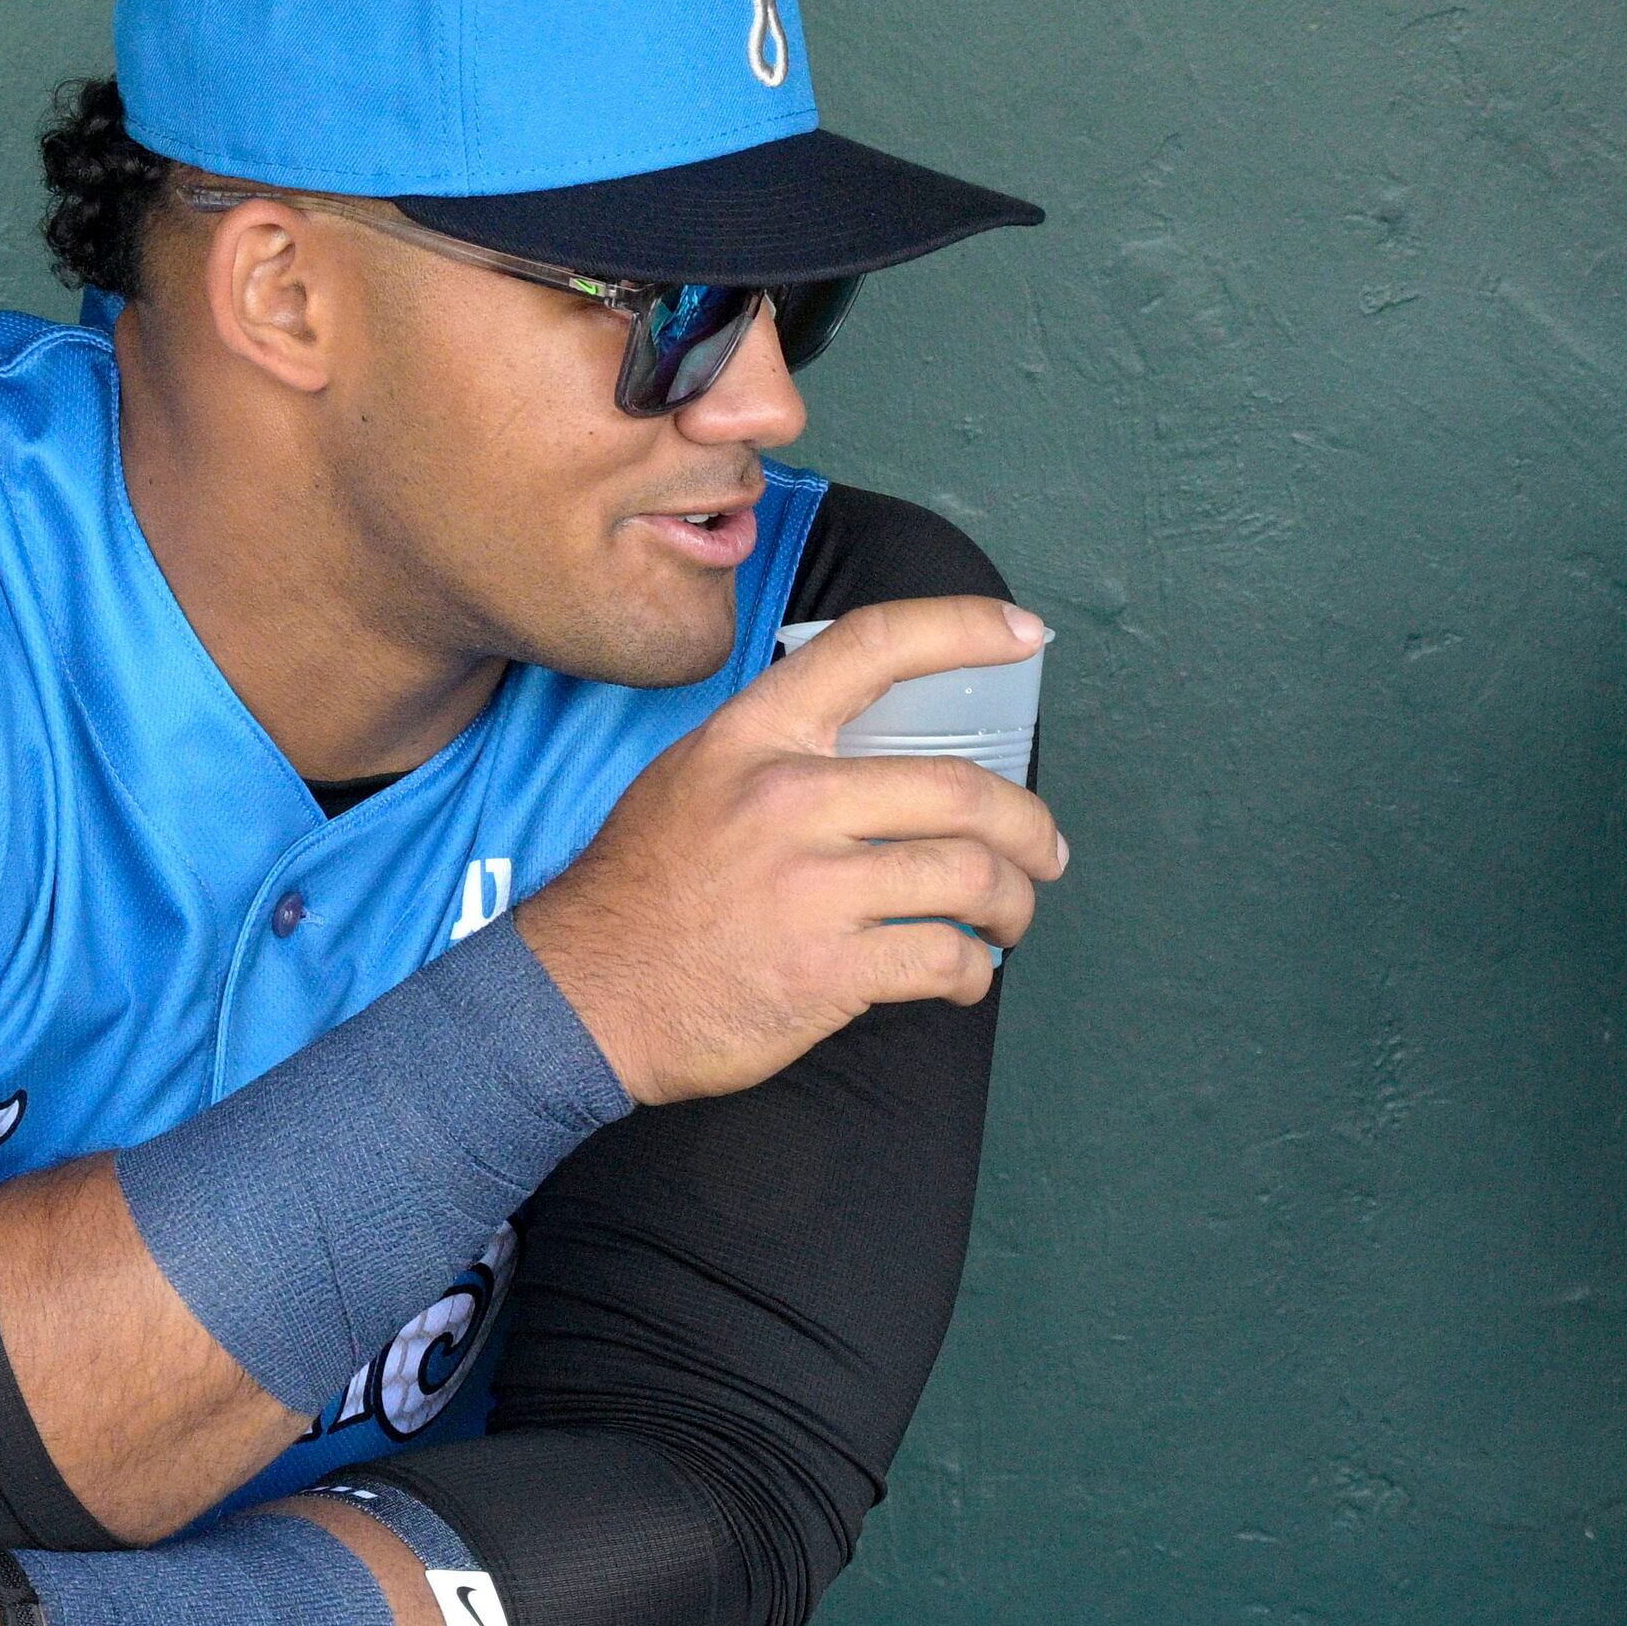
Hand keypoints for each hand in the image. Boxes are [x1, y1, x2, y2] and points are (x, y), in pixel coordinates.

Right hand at [514, 594, 1068, 1103]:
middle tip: (1044, 853)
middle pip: (961, 791)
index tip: (1025, 635)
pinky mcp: (827, 970)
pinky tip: (965, 976)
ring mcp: (811, 886)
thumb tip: (871, 756)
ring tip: (1010, 920)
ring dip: (1013, 904)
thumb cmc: (640, 891)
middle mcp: (790, 798)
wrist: (582, 996)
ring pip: (968, 877)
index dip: (964, 630)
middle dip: (1029, 828)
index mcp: (757, 738)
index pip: (874, 647)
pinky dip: (973, 972)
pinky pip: (943, 958)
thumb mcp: (691, 779)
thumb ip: (777, 755)